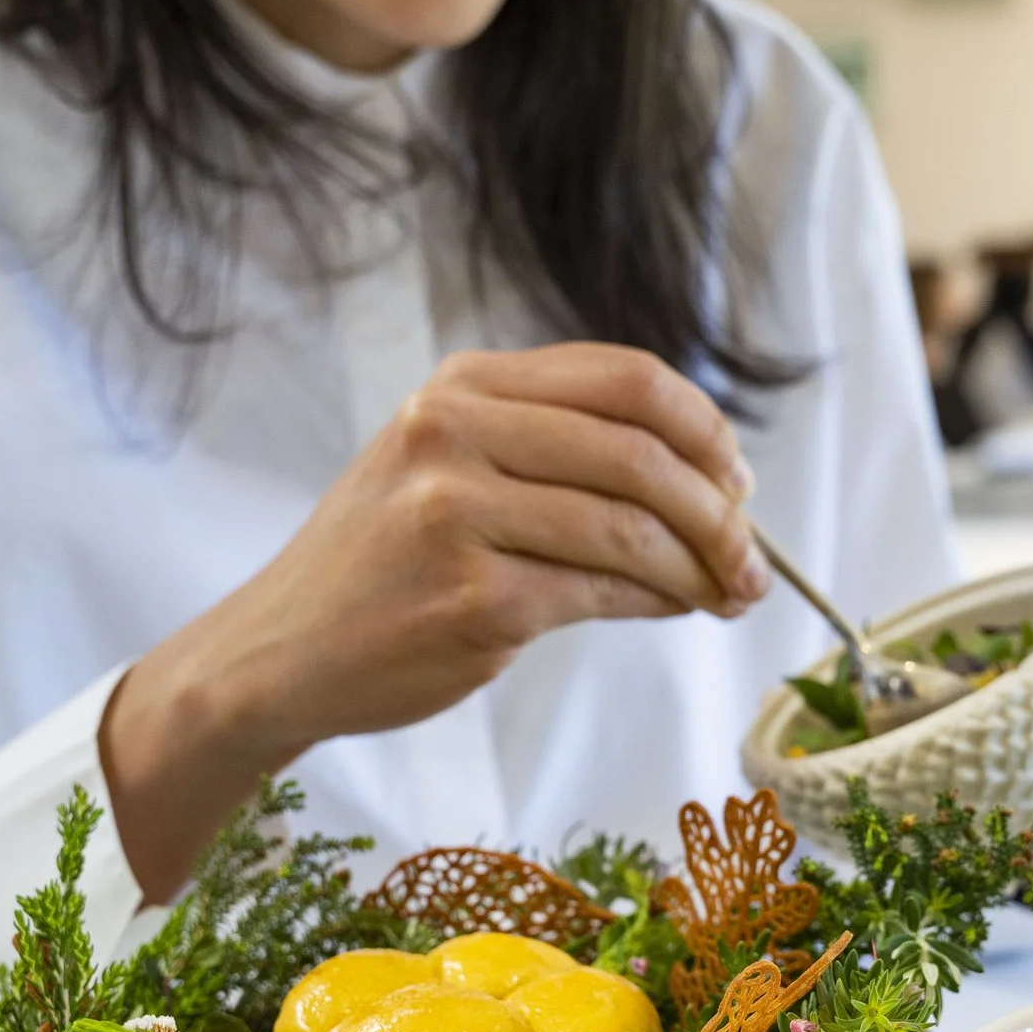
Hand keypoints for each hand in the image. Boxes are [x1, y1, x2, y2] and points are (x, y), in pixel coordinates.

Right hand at [103, 343, 768, 895]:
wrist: (279, 653)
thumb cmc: (386, 564)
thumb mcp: (449, 467)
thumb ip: (559, 451)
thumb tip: (716, 488)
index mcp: (461, 386)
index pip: (625, 379)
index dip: (705, 428)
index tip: (738, 479)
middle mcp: (453, 433)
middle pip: (640, 453)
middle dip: (720, 511)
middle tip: (753, 557)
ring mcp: (457, 515)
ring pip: (631, 530)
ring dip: (701, 568)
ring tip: (728, 594)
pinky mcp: (471, 599)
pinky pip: (602, 593)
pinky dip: (658, 602)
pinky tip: (676, 609)